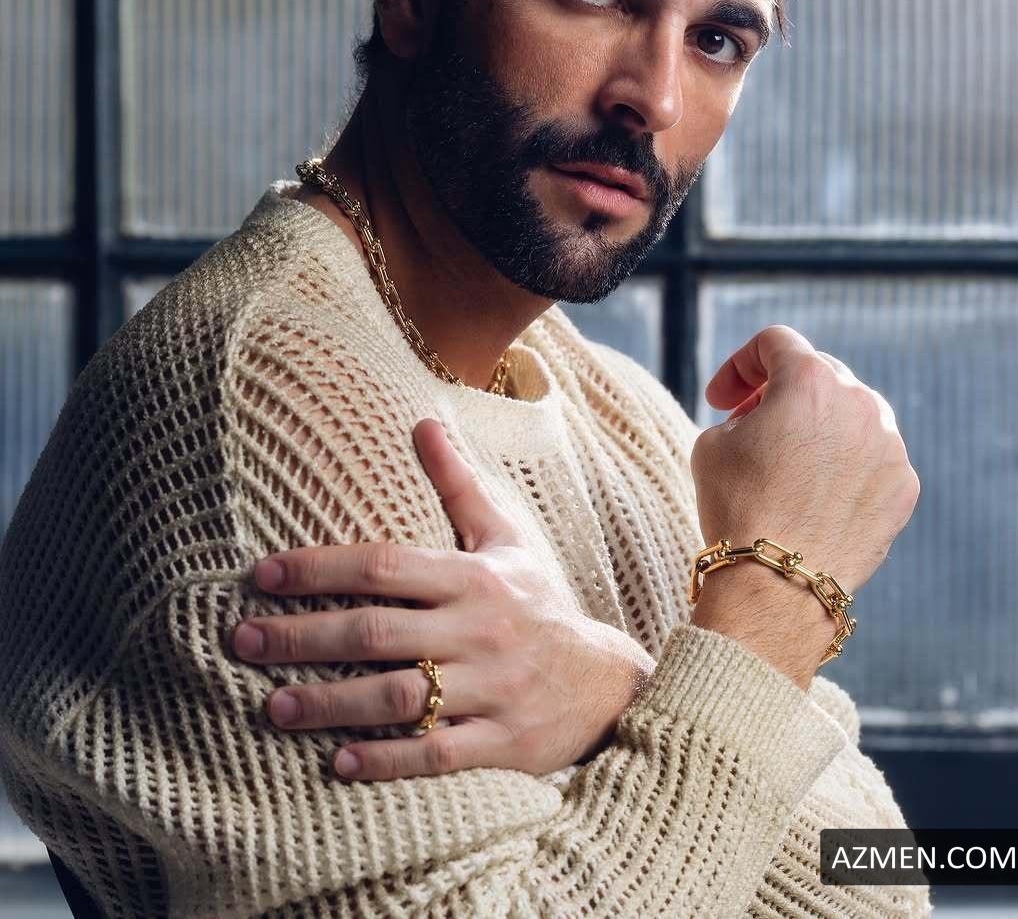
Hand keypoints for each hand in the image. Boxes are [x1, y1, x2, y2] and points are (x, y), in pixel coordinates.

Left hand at [230, 418, 652, 780]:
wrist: (608, 681)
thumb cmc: (540, 602)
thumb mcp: (505, 538)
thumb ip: (457, 484)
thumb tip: (420, 421)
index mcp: (473, 576)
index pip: (384, 564)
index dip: (319, 568)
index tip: (260, 574)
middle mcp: (478, 628)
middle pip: (378, 631)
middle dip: (303, 637)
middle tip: (240, 640)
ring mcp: (491, 687)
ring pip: (399, 697)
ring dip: (331, 704)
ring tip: (272, 708)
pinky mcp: (502, 742)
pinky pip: (436, 754)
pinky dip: (385, 761)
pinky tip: (337, 764)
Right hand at [689, 326, 920, 683]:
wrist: (779, 583)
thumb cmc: (737, 507)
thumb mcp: (713, 442)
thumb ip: (743, 411)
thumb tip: (764, 418)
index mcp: (810, 381)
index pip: (775, 342)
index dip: (739, 366)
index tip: (721, 400)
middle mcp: (861, 402)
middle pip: (818, 373)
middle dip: (780, 392)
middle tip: (751, 424)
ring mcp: (891, 445)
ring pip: (852, 414)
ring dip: (818, 425)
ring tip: (789, 462)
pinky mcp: (905, 485)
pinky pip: (872, 457)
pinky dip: (846, 464)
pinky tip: (817, 494)